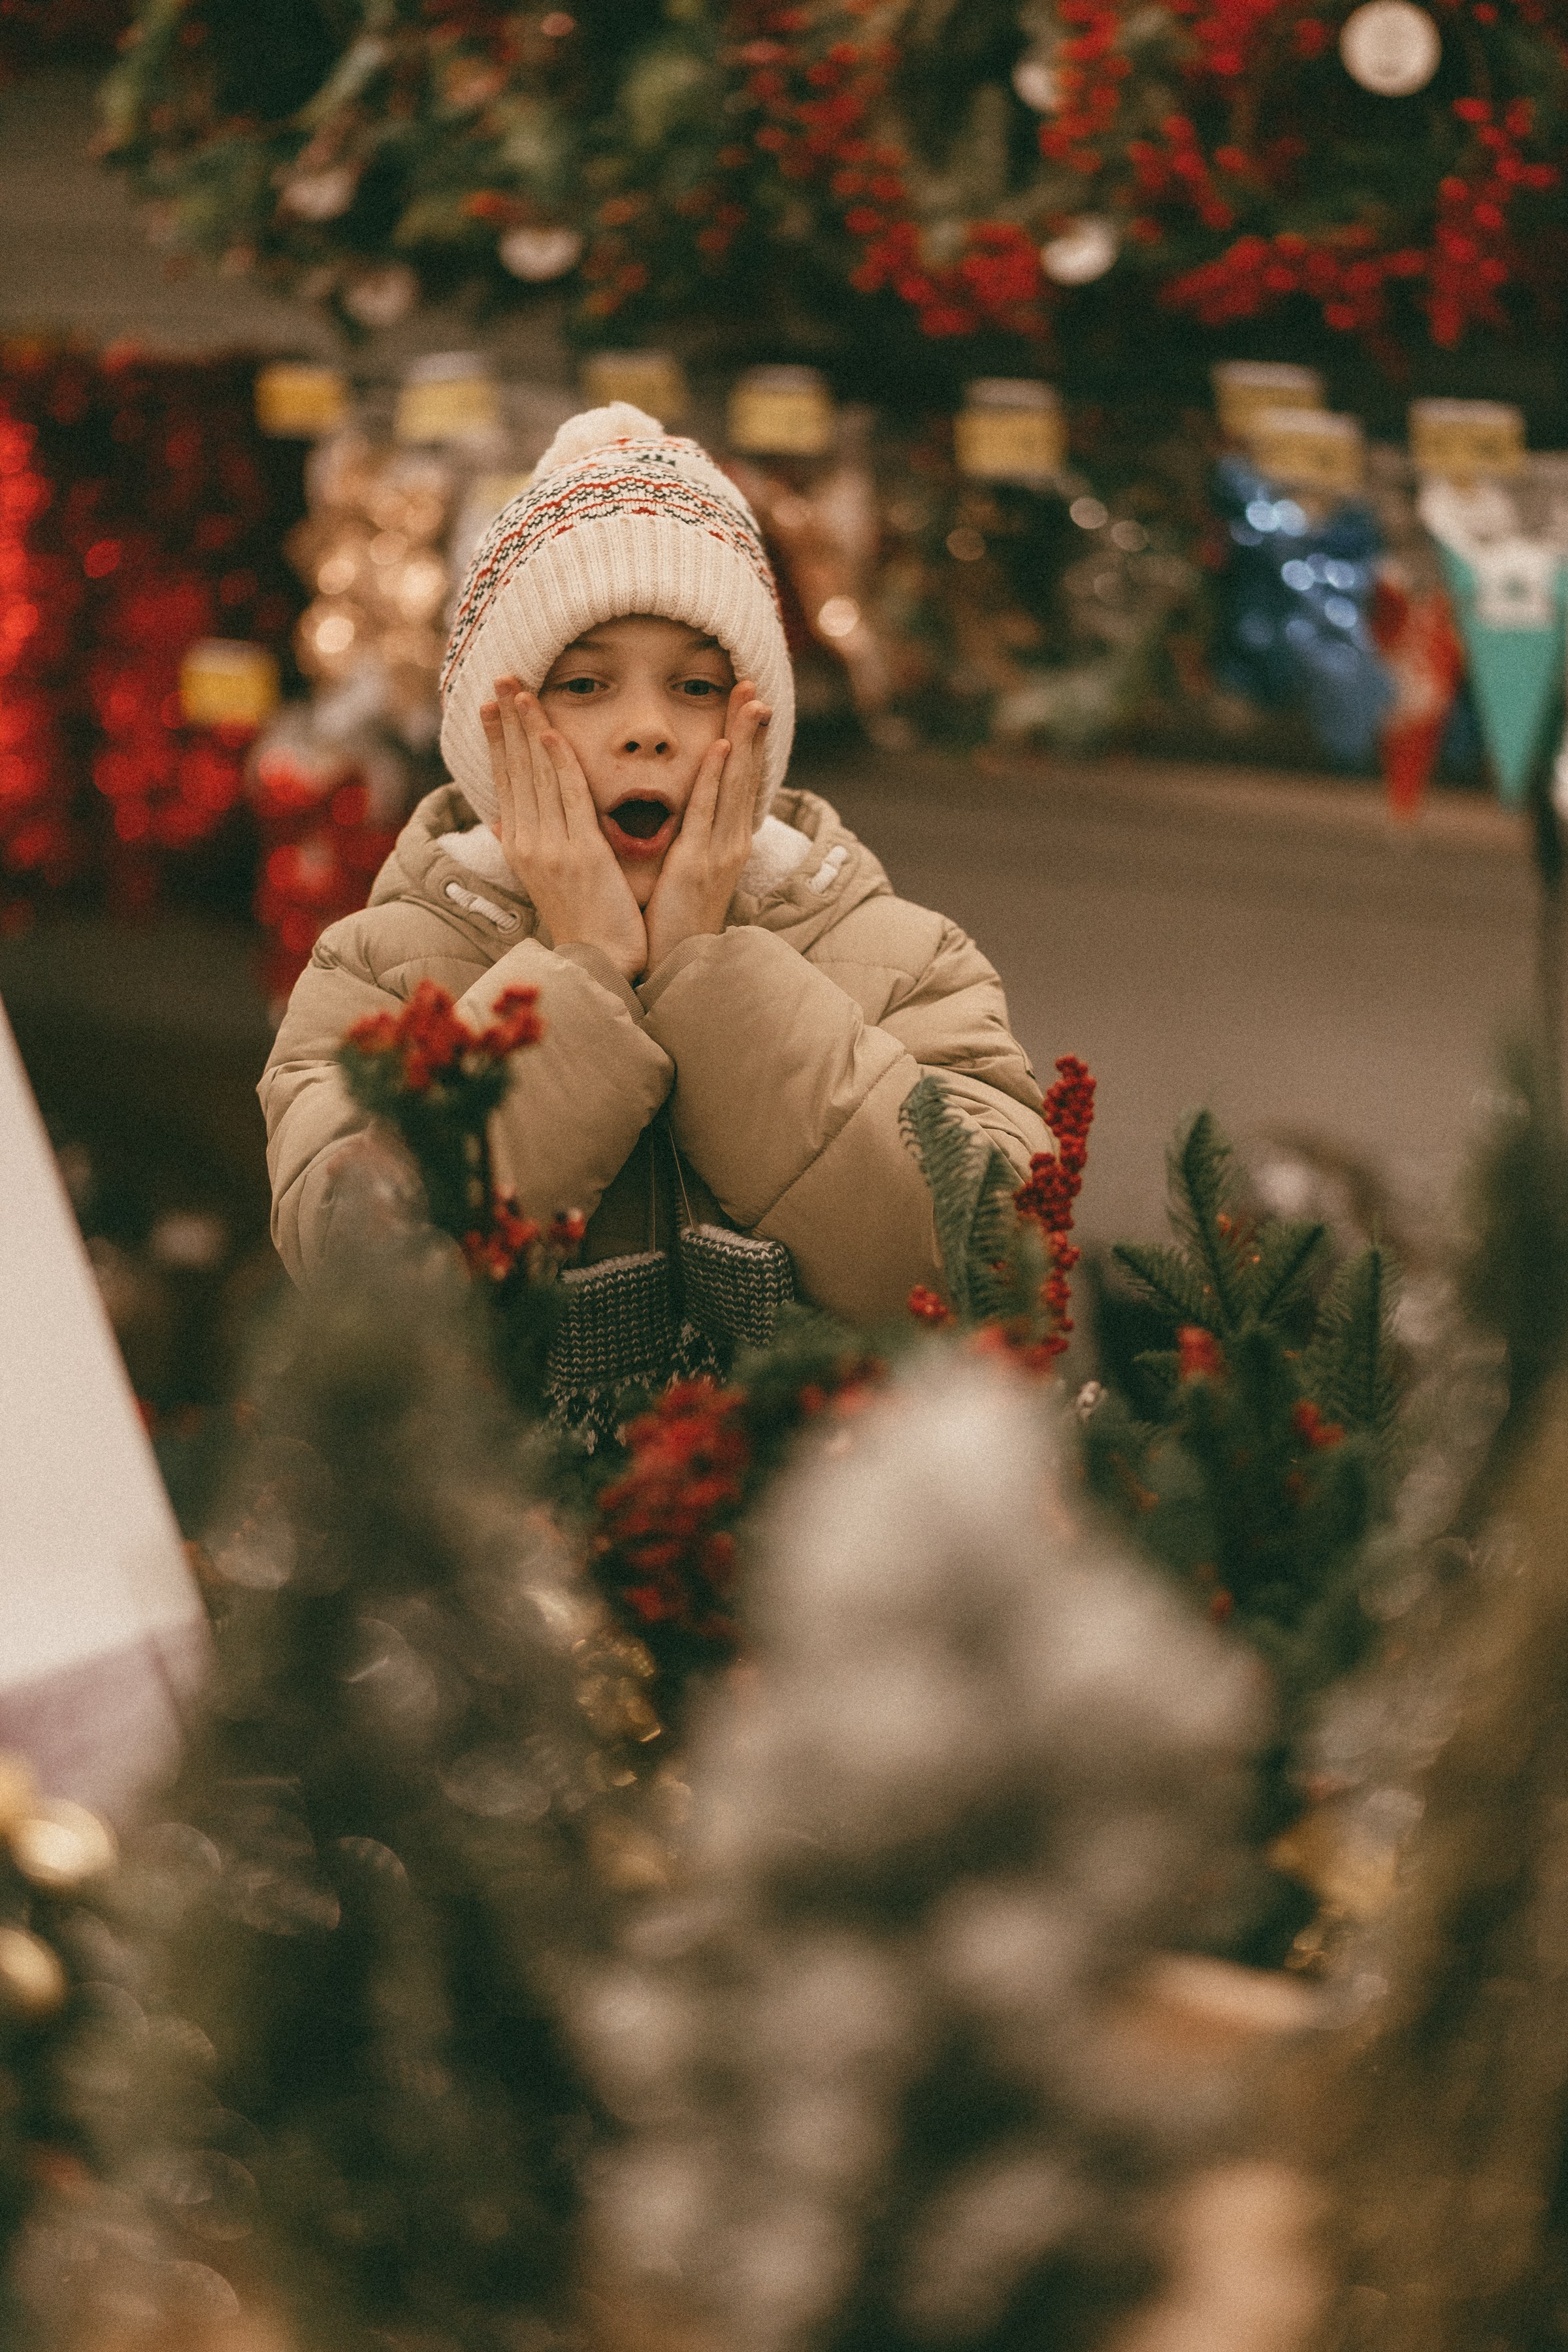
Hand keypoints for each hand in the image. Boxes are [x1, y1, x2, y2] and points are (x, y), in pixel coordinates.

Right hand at [481, 680, 647, 982]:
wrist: (600, 960)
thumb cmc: (582, 920)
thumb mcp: (546, 879)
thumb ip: (526, 845)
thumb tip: (501, 822)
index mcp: (520, 846)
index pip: (506, 780)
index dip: (498, 739)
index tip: (490, 704)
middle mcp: (528, 842)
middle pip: (515, 769)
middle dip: (506, 721)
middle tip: (499, 678)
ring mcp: (552, 846)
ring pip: (536, 775)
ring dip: (527, 727)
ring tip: (518, 688)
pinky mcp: (581, 852)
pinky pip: (568, 796)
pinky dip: (558, 760)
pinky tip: (551, 730)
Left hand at [642, 681, 770, 973]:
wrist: (676, 969)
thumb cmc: (674, 926)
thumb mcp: (686, 875)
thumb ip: (687, 841)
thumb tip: (682, 816)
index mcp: (725, 843)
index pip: (738, 781)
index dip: (746, 740)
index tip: (746, 701)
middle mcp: (730, 842)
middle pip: (745, 775)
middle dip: (752, 729)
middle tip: (756, 684)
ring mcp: (720, 853)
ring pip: (735, 785)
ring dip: (745, 740)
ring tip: (752, 700)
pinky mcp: (699, 865)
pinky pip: (708, 812)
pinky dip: (717, 778)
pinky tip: (724, 747)